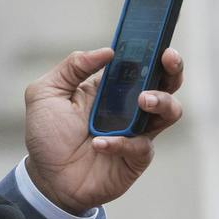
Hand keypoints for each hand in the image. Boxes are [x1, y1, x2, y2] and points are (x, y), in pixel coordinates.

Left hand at [21, 46, 186, 213]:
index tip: (157, 39)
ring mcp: (137, 132)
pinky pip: (141, 146)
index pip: (140, 63)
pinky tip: (99, 144)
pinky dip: (122, 143)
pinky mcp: (136, 158)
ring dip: (161, 101)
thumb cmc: (47, 136)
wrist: (46, 178)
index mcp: (111, 87)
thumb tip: (107, 51)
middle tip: (167, 59)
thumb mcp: (45, 93)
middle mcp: (129, 107)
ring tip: (143, 100)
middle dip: (173, 68)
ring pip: (170, 112)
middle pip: (167, 82)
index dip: (153, 49)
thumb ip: (71, 67)